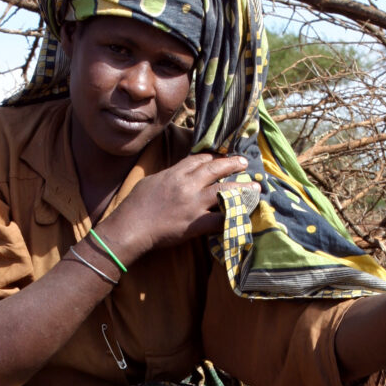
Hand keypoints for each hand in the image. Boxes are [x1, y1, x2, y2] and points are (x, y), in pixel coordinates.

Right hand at [99, 152, 259, 259]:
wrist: (130, 227)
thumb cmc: (134, 206)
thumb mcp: (150, 183)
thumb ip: (166, 178)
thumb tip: (173, 177)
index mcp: (175, 174)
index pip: (198, 160)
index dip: (211, 158)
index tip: (219, 158)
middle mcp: (187, 185)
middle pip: (215, 169)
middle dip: (232, 164)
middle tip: (244, 162)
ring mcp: (193, 204)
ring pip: (224, 192)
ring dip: (242, 189)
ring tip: (255, 188)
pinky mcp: (195, 224)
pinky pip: (219, 220)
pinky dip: (232, 219)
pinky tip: (243, 217)